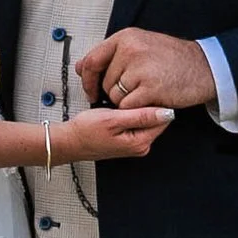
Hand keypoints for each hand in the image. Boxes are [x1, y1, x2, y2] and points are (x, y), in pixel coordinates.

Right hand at [50, 102, 172, 165]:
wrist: (69, 141)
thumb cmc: (85, 132)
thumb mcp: (113, 119)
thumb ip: (141, 116)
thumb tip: (167, 113)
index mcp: (140, 143)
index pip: (163, 118)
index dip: (155, 101)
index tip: (143, 91)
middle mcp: (140, 146)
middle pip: (155, 119)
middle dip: (145, 104)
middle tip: (128, 95)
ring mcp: (134, 144)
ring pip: (145, 119)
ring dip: (136, 108)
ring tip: (121, 103)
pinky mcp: (128, 140)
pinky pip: (136, 123)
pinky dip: (130, 114)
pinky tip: (119, 109)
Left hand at [74, 27, 217, 111]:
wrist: (205, 68)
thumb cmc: (174, 59)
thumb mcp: (141, 45)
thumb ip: (112, 55)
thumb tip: (81, 67)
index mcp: (126, 37)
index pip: (92, 60)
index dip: (88, 80)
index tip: (90, 90)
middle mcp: (130, 49)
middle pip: (105, 82)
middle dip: (116, 91)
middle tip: (138, 88)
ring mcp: (140, 68)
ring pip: (115, 96)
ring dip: (128, 101)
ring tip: (147, 91)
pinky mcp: (150, 88)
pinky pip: (128, 106)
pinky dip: (137, 108)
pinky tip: (151, 99)